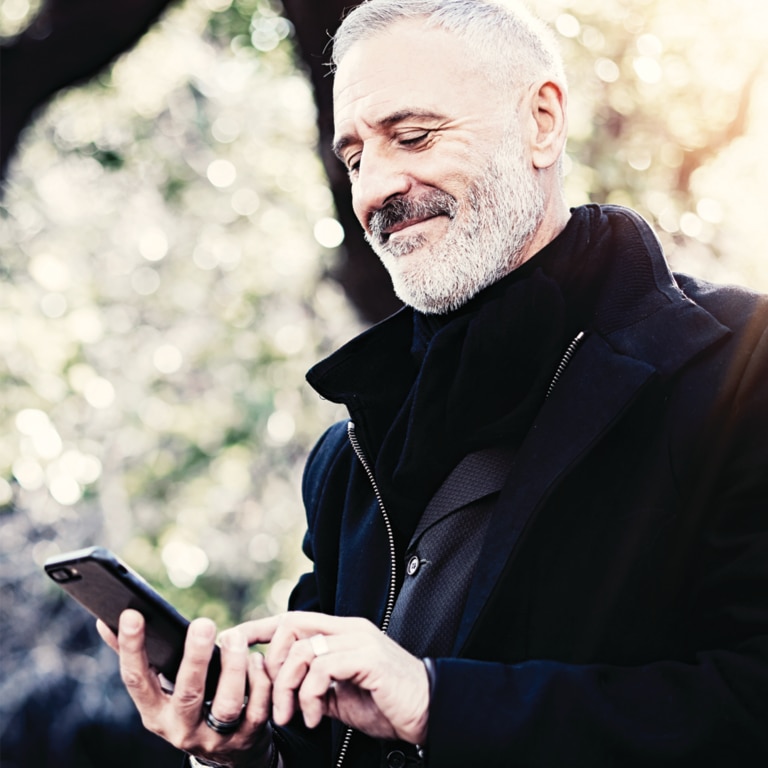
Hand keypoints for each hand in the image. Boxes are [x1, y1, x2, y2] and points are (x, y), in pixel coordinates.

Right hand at [97, 610, 273, 767]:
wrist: (229, 753)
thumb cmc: (189, 706)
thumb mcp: (160, 692)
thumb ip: (139, 658)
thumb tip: (104, 622)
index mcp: (154, 713)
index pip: (136, 681)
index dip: (131, 648)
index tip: (132, 613)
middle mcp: (181, 729)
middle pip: (188, 694)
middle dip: (196, 657)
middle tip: (204, 623)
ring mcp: (215, 737)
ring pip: (227, 703)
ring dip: (234, 666)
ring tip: (236, 637)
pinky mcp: (248, 737)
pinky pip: (258, 706)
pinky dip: (259, 679)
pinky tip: (256, 658)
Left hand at [238, 612, 428, 744]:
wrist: (428, 714)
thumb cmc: (386, 705)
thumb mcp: (340, 696)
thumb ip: (314, 685)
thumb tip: (284, 689)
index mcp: (341, 633)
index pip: (292, 619)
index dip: (261, 627)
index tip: (234, 640)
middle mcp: (348, 629)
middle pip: (291, 625)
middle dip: (272, 663)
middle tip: (276, 700)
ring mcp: (358, 640)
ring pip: (302, 649)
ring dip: (288, 688)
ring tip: (293, 716)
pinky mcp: (366, 658)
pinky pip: (321, 667)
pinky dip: (308, 695)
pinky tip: (314, 718)